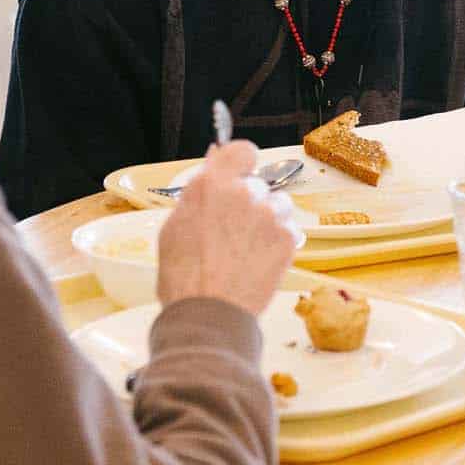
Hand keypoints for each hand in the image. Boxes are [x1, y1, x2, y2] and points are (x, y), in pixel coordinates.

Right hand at [156, 142, 300, 312]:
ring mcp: (270, 214)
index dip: (242, 162)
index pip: (241, 150)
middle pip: (257, 184)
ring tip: (248, 248)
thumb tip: (212, 171)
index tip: (240, 173)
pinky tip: (259, 261)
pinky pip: (289, 229)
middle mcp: (244, 193)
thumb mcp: (175, 227)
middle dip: (249, 201)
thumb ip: (198, 195)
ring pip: (278, 205)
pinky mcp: (288, 237)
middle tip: (234, 230)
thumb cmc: (184, 277)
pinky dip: (278, 242)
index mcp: (211, 184)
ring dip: (268, 220)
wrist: (209, 313)